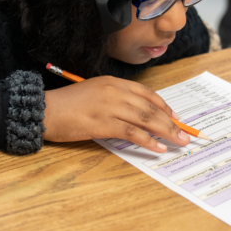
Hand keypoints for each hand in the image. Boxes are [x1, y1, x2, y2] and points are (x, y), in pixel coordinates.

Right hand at [44, 76, 189, 152]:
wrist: (45, 110)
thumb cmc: (66, 104)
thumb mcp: (93, 93)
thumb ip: (114, 99)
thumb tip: (134, 116)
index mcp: (113, 82)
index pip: (146, 93)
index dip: (164, 106)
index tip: (175, 118)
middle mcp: (115, 91)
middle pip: (150, 108)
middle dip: (171, 122)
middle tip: (185, 134)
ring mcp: (110, 107)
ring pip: (146, 119)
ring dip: (166, 132)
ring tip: (178, 142)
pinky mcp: (104, 123)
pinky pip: (133, 133)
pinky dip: (148, 141)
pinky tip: (159, 147)